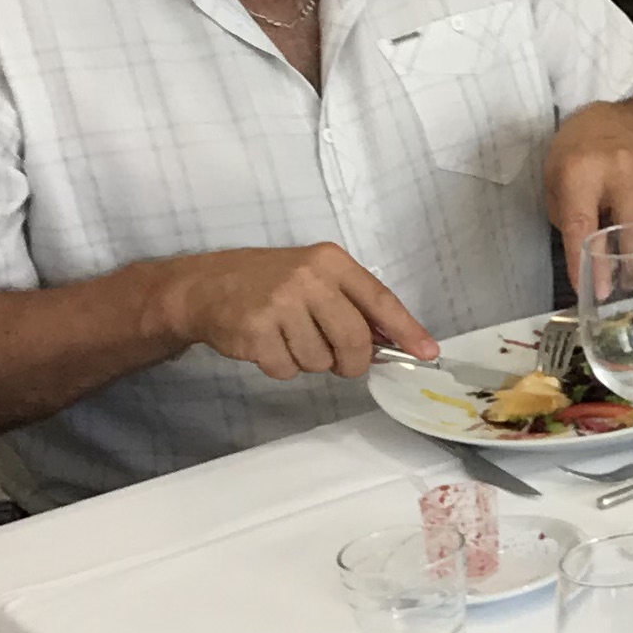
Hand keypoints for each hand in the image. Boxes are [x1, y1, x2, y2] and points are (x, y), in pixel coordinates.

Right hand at [161, 242, 436, 380]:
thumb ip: (352, 303)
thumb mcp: (314, 277)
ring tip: (289, 338)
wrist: (205, 286)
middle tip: (340, 362)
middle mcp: (308, 279)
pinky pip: (287, 370)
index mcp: (330, 262)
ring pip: (320, 361)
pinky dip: (281, 366)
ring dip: (309, 361)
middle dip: (352, 362)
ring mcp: (280, 304)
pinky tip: (267, 344)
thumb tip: (393, 340)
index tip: (427, 352)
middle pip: (355, 340)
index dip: (407, 329)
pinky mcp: (256, 330)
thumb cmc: (268, 283)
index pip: (380, 299)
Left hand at [543, 105, 632, 288]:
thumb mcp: (557, 184)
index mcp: (580, 172)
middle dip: (631, 264)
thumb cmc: (577, 156)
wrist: (613, 116)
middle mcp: (620, 168)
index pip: (583, 225)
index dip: (589, 262)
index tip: (597, 291)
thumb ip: (571, 222)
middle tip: (625, 283)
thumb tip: (593, 267)